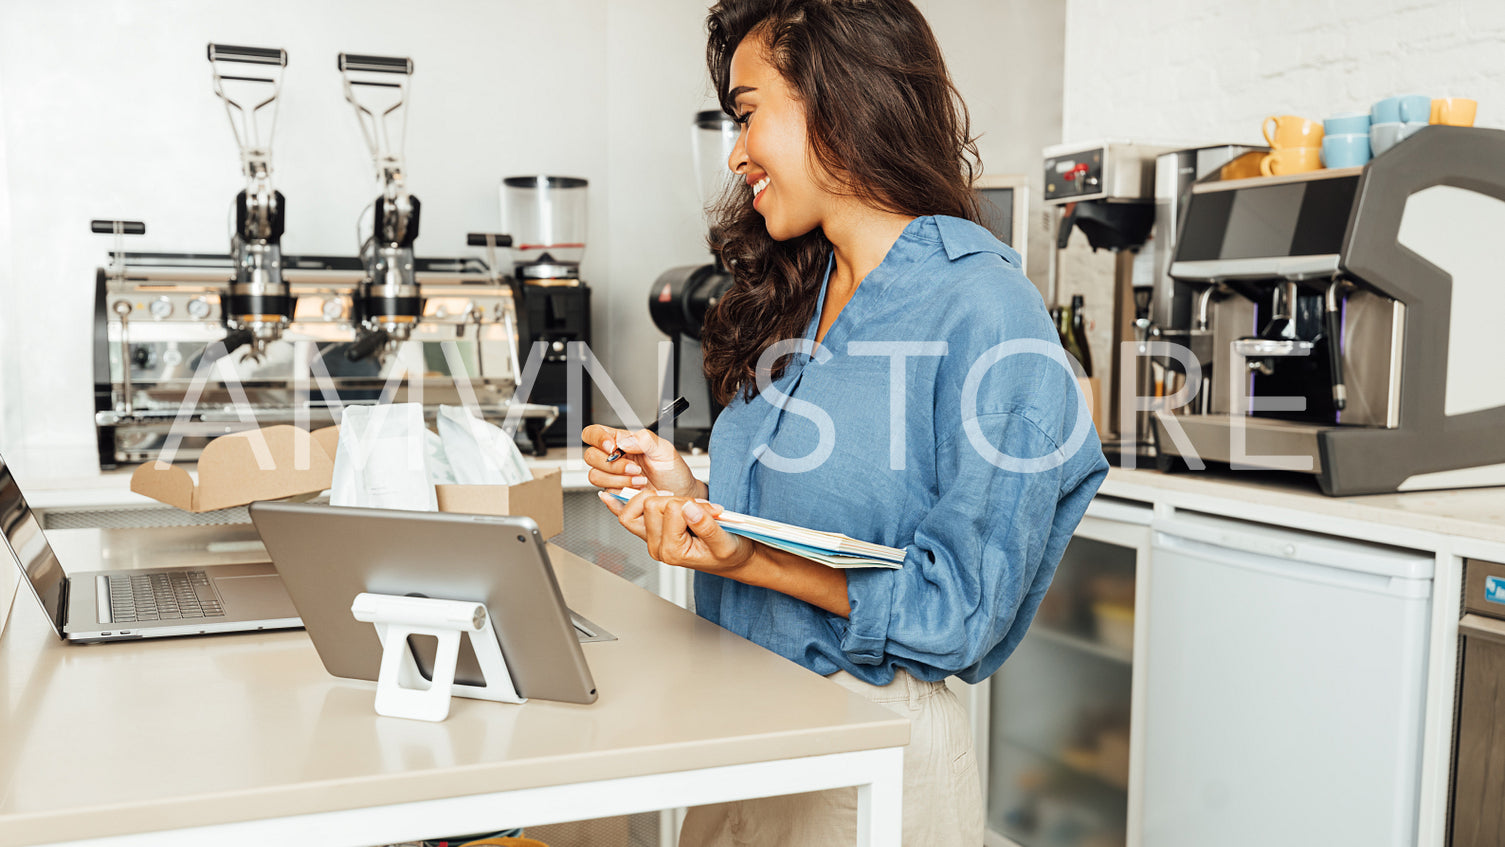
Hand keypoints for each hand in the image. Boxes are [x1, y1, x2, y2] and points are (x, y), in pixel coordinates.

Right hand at [581, 424, 705, 499]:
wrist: (679, 494)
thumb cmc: (673, 471)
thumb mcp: (664, 449)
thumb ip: (645, 439)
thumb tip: (624, 441)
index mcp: (622, 441)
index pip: (595, 433)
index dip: (597, 438)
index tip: (612, 447)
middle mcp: (614, 458)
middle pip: (590, 456)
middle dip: (612, 464)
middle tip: (634, 468)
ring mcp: (612, 476)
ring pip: (595, 475)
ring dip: (618, 479)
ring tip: (640, 480)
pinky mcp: (614, 493)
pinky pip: (605, 492)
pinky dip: (621, 491)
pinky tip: (636, 490)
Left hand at [600, 489, 752, 574]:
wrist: (732, 561)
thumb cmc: (730, 555)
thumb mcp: (725, 543)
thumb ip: (707, 526)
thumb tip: (689, 508)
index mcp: (673, 551)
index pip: (671, 510)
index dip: (692, 504)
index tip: (711, 510)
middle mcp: (658, 547)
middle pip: (652, 504)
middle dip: (678, 499)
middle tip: (699, 507)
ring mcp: (653, 540)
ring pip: (641, 505)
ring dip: (664, 498)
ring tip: (686, 505)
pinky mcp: (652, 532)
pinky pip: (628, 517)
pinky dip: (620, 505)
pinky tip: (609, 498)